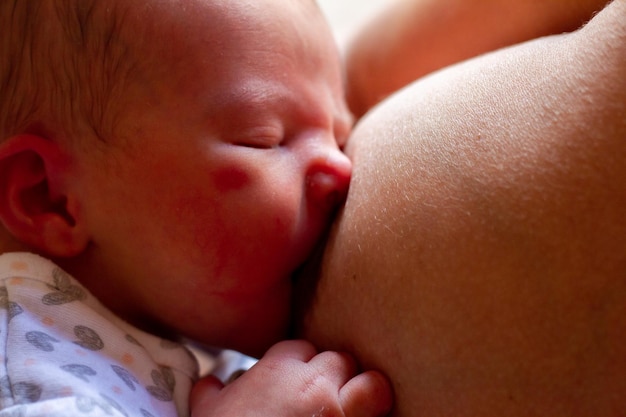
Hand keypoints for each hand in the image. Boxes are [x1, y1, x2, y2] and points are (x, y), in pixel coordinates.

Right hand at [190, 340, 392, 416]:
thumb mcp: (207, 412)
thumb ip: (212, 391)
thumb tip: (209, 384)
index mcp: (278, 372)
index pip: (300, 348)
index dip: (298, 364)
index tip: (295, 380)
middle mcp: (314, 386)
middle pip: (339, 361)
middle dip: (333, 375)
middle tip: (324, 394)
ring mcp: (340, 414)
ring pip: (373, 385)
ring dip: (367, 392)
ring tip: (359, 404)